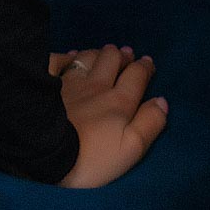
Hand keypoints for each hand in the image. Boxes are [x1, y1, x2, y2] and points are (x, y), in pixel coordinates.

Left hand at [48, 42, 168, 188]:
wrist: (49, 154)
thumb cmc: (93, 157)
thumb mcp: (131, 149)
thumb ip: (149, 123)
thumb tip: (162, 101)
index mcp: (118, 101)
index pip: (135, 77)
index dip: (144, 67)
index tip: (148, 62)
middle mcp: (96, 85)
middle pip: (111, 60)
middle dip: (122, 55)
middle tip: (127, 54)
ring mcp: (69, 82)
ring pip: (87, 58)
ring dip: (98, 53)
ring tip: (104, 52)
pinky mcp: (48, 84)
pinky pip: (58, 61)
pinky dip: (66, 56)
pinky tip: (70, 56)